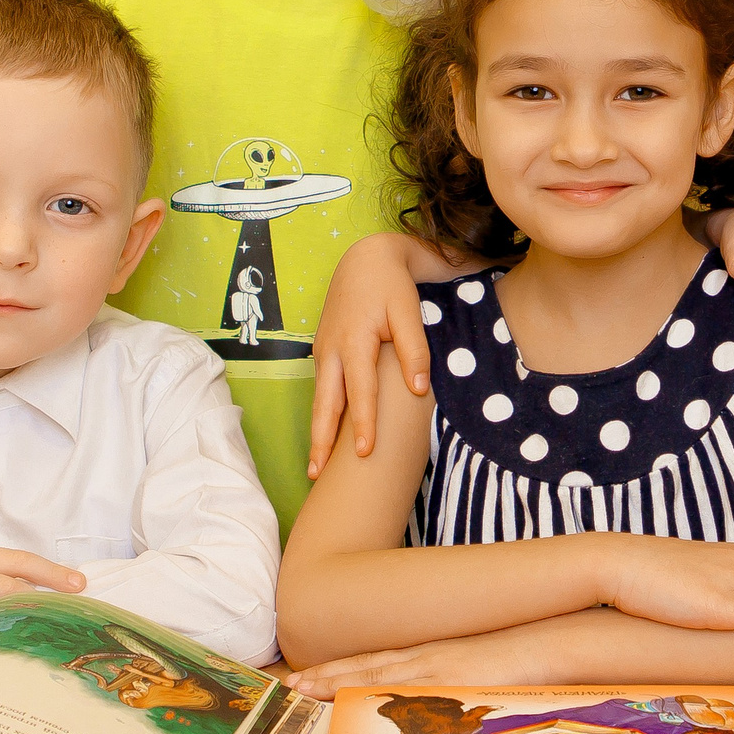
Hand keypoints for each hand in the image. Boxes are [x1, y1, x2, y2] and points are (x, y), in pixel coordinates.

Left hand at [287, 632, 555, 699]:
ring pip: (375, 674)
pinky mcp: (451, 677)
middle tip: (288, 685)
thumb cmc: (525, 662)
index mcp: (432, 657)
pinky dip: (375, 693)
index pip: (376, 664)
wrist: (554, 641)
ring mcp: (437, 666)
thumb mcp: (484, 678)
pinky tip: (350, 700)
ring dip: (336, 681)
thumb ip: (461, 691)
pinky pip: (404, 688)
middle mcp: (427, 658)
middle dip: (324, 676)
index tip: (308, 677)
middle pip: (365, 667)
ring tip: (301, 688)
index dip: (340, 671)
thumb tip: (447, 711)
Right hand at [309, 235, 446, 477]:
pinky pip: (322, 388)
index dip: (362, 423)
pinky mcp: (324, 351)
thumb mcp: (408, 311)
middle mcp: (332, 351)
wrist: (365, 259)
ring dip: (317, 432)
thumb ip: (414, 350)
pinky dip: (322, 414)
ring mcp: (324, 351)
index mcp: (354, 342)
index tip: (363, 453)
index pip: (360, 392)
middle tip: (317, 475)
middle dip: (321, 441)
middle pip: (325, 404)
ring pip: (319, 399)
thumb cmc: (390, 285)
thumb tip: (417, 390)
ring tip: (315, 466)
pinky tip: (325, 435)